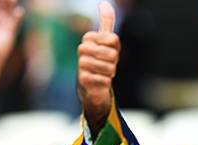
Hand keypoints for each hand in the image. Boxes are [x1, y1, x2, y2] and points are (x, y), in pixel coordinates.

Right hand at [77, 1, 119, 133]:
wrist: (90, 84)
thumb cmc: (99, 60)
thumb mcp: (105, 40)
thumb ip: (106, 22)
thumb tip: (104, 2)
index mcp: (88, 38)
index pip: (113, 40)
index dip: (116, 49)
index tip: (108, 53)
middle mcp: (82, 49)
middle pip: (113, 54)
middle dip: (114, 62)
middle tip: (105, 65)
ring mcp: (81, 64)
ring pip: (110, 68)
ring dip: (110, 73)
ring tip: (102, 73)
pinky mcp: (83, 79)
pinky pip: (105, 80)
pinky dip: (106, 83)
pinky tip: (98, 82)